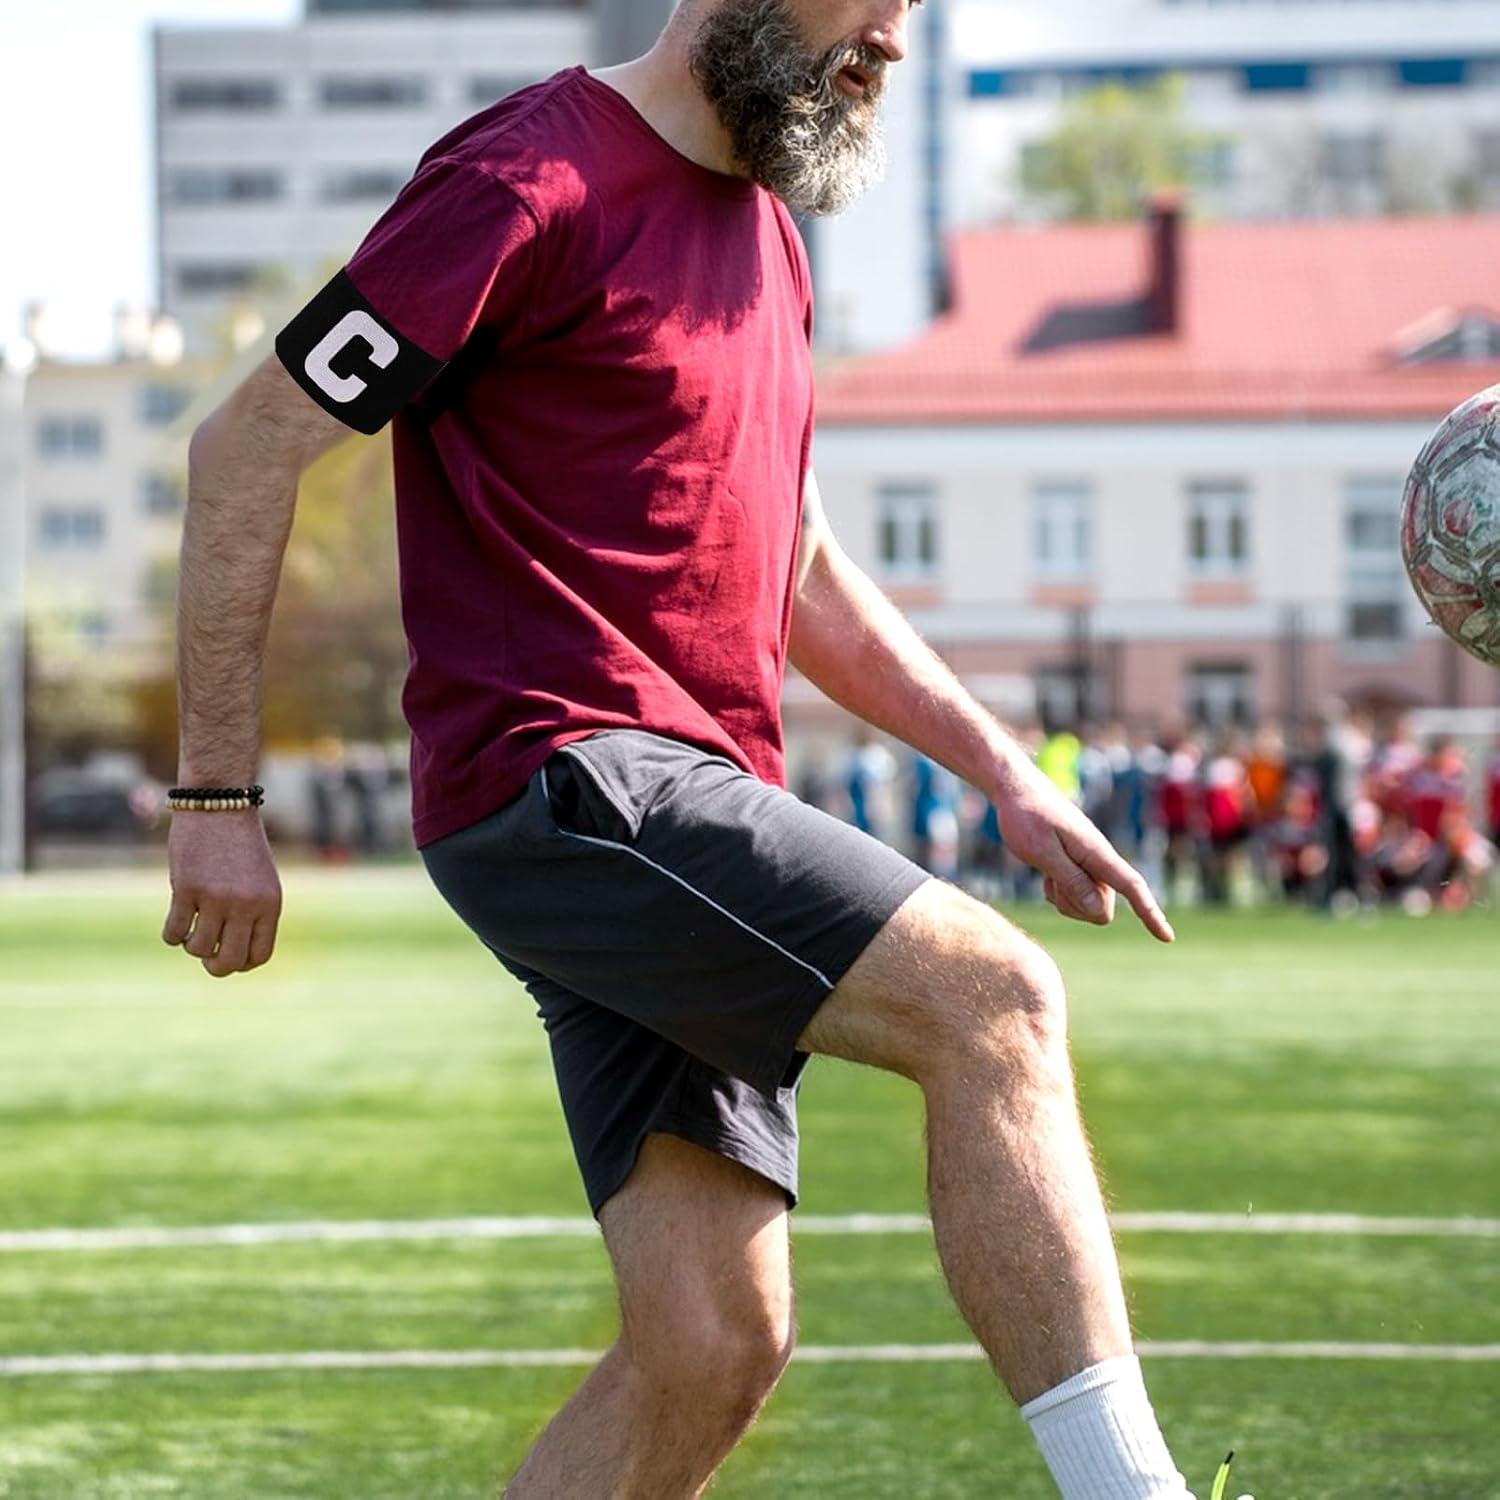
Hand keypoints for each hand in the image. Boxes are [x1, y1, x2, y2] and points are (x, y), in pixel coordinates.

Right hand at [162, 811, 282, 975]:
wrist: (221, 805)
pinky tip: (177, 920)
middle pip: (228, 961)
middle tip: (206, 956)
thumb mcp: (260, 881)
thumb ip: (253, 915)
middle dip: (214, 967)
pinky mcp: (187, 889)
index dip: (241, 963)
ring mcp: (216, 898)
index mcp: (270, 904)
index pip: (259, 955)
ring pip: (198, 949)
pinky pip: (174, 932)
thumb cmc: (241, 846)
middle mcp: (246, 905)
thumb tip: (232, 957)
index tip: (229, 955)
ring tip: (194, 927)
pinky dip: (172, 934)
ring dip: (192, 945)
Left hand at [993, 752, 1174, 942]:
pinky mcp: (1076, 866)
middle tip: (1049, 882)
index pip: (1132, 887)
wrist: (1016, 790)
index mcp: (1096, 853)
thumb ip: (1071, 881)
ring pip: (1087, 905)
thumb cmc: (1026, 818)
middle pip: (1101, 908)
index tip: (1168, 938)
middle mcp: (1098, 860)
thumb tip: (1099, 911)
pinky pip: (1073, 897)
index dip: (1150, 913)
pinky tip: (1044, 871)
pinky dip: (1058, 892)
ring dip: (1065, 898)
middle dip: (1077, 907)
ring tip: (1046, 871)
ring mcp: (1088, 864)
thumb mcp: (1042, 852)